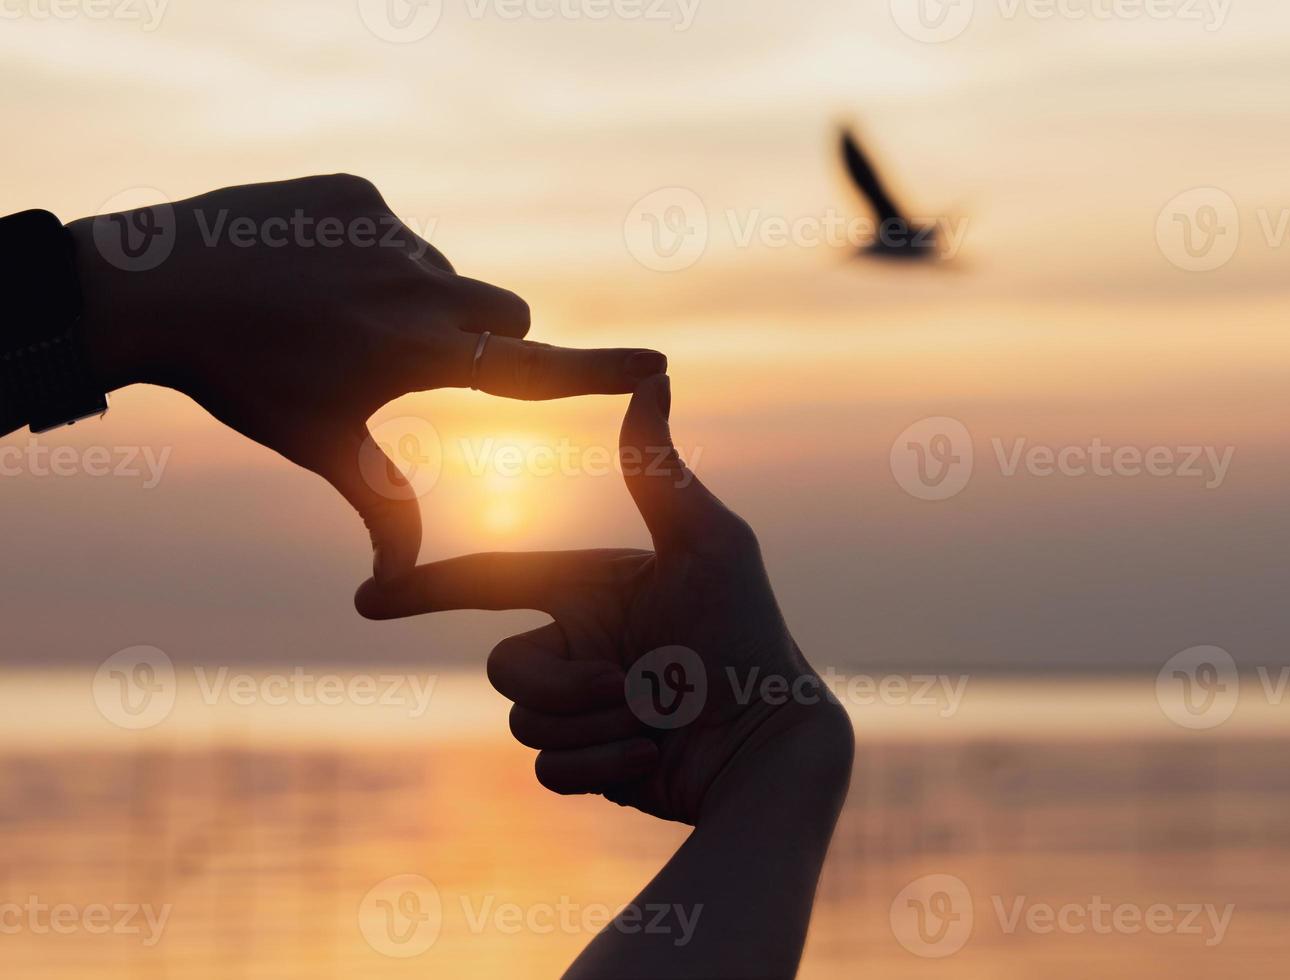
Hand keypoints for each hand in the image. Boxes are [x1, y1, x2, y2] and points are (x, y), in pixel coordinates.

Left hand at [68, 174, 665, 579]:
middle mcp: (417, 286)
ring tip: (336, 314)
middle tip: (410, 356)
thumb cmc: (243, 378)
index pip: (532, 370)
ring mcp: (387, 231)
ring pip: (445, 273)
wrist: (154, 287)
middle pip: (503, 316)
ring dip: (418, 296)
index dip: (601, 371)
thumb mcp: (318, 444)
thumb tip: (400, 587)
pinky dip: (369, 250)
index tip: (657, 364)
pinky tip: (309, 269)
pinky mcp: (354, 192)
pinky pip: (394, 229)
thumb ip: (381, 504)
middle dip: (482, 339)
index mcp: (418, 353)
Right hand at [354, 374, 849, 824]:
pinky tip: (652, 757)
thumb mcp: (707, 543)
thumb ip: (658, 470)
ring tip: (656, 719)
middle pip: (505, 667)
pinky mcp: (590, 762)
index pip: (493, 581)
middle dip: (566, 684)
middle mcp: (580, 646)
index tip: (368, 597)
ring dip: (591, 724)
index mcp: (591, 591)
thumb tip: (653, 374)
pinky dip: (600, 765)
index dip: (428, 587)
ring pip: (523, 722)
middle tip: (634, 684)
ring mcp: (582, 708)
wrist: (771, 745)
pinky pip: (549, 770)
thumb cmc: (749, 635)